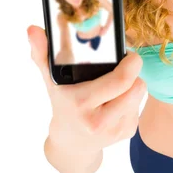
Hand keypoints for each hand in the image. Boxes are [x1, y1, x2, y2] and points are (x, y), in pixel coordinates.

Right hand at [27, 25, 146, 154]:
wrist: (71, 143)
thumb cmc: (63, 104)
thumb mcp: (50, 80)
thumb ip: (42, 54)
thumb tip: (33, 29)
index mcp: (82, 103)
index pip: (122, 80)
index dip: (131, 62)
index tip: (127, 54)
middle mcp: (100, 121)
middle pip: (137, 86)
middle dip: (135, 72)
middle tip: (126, 64)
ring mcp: (116, 129)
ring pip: (140, 95)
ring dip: (133, 85)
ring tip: (117, 84)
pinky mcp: (127, 133)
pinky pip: (139, 107)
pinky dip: (131, 100)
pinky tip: (117, 100)